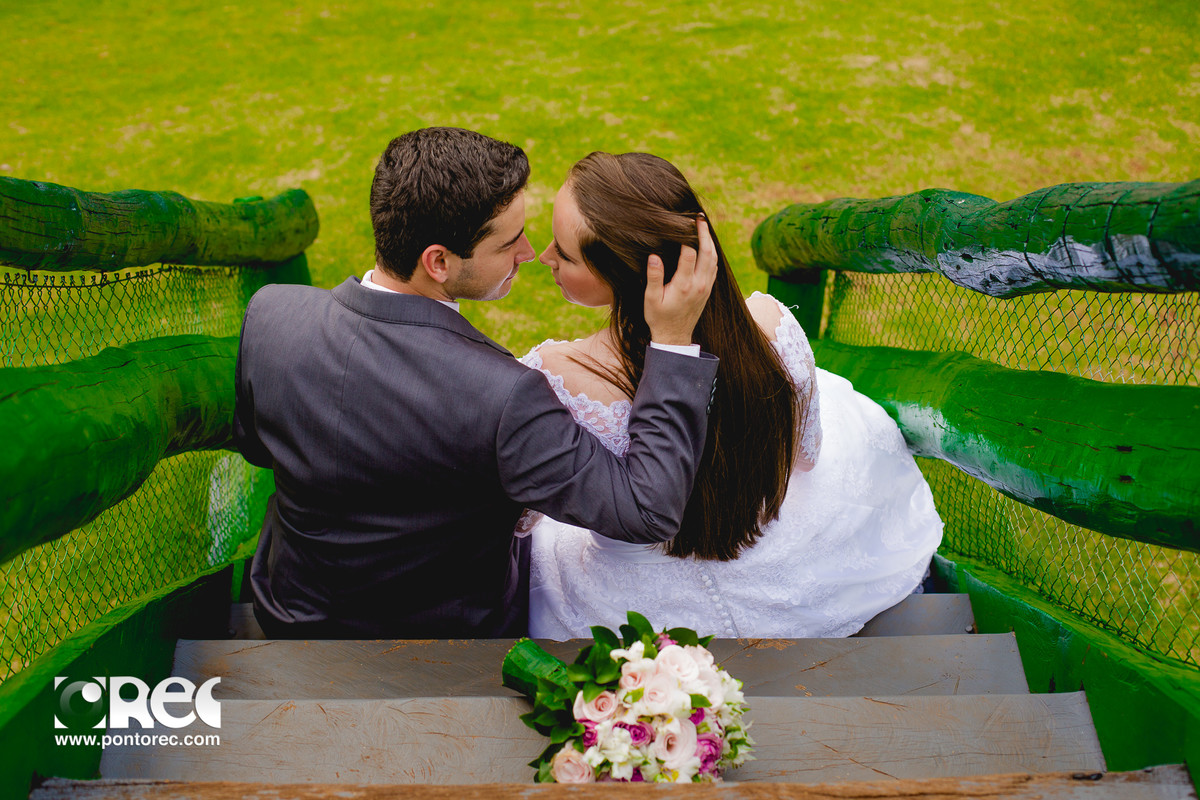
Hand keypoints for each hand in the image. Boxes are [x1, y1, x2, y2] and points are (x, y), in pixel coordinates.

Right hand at [644, 217, 717, 345]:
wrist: (674, 336)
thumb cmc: (659, 317)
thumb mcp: (651, 299)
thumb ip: (654, 277)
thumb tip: (654, 256)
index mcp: (684, 285)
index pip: (689, 254)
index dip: (686, 238)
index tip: (681, 224)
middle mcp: (699, 285)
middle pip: (707, 252)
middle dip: (703, 233)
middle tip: (698, 218)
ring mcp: (706, 287)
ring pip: (714, 259)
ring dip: (710, 241)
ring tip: (703, 226)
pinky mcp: (708, 289)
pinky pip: (714, 267)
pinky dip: (712, 252)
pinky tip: (706, 245)